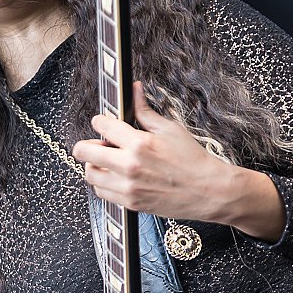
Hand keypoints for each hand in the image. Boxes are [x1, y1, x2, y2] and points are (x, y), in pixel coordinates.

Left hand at [72, 81, 285, 240]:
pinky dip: (103, 183)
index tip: (102, 122)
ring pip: (90, 174)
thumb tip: (135, 90)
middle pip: (84, 152)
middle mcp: (129, 165)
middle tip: (97, 143)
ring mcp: (128, 187)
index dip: (99, 121)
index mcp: (139, 143)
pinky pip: (101, 192)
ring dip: (94, 165)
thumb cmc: (193, 160)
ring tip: (106, 161)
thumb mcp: (170, 129)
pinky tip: (114, 176)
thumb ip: (146, 112)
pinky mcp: (130, 203)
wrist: (208, 191)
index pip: (102, 125)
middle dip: (86, 144)